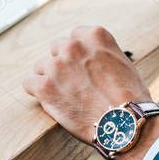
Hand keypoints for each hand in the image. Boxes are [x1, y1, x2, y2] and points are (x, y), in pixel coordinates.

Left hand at [22, 26, 152, 144]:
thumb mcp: (122, 62)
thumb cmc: (129, 97)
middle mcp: (73, 46)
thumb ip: (101, 53)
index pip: (75, 36)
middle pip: (57, 49)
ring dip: (50, 78)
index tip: (84, 67)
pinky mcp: (45, 87)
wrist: (125, 123)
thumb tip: (89, 59)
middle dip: (64, 64)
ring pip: (42, 66)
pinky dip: (36, 91)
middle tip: (75, 83)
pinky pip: (29, 82)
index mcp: (94, 36)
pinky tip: (49, 99)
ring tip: (65, 95)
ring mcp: (57, 66)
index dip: (79, 54)